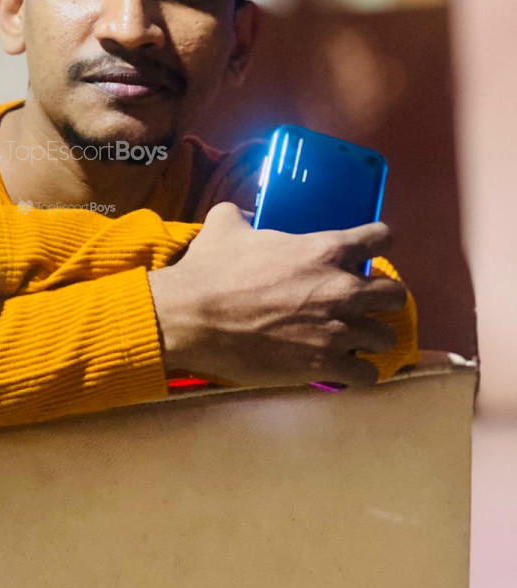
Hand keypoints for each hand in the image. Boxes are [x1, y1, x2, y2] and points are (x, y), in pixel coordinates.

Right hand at [148, 202, 407, 388]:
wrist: (192, 318)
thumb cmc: (210, 270)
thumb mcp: (224, 226)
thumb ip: (241, 214)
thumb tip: (239, 213)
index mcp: (325, 249)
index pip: (381, 238)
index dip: (377, 244)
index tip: (366, 254)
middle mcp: (342, 288)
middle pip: (396, 294)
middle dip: (381, 299)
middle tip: (360, 304)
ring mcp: (338, 329)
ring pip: (387, 338)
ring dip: (370, 338)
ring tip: (351, 341)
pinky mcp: (326, 365)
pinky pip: (368, 375)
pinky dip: (358, 373)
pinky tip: (344, 370)